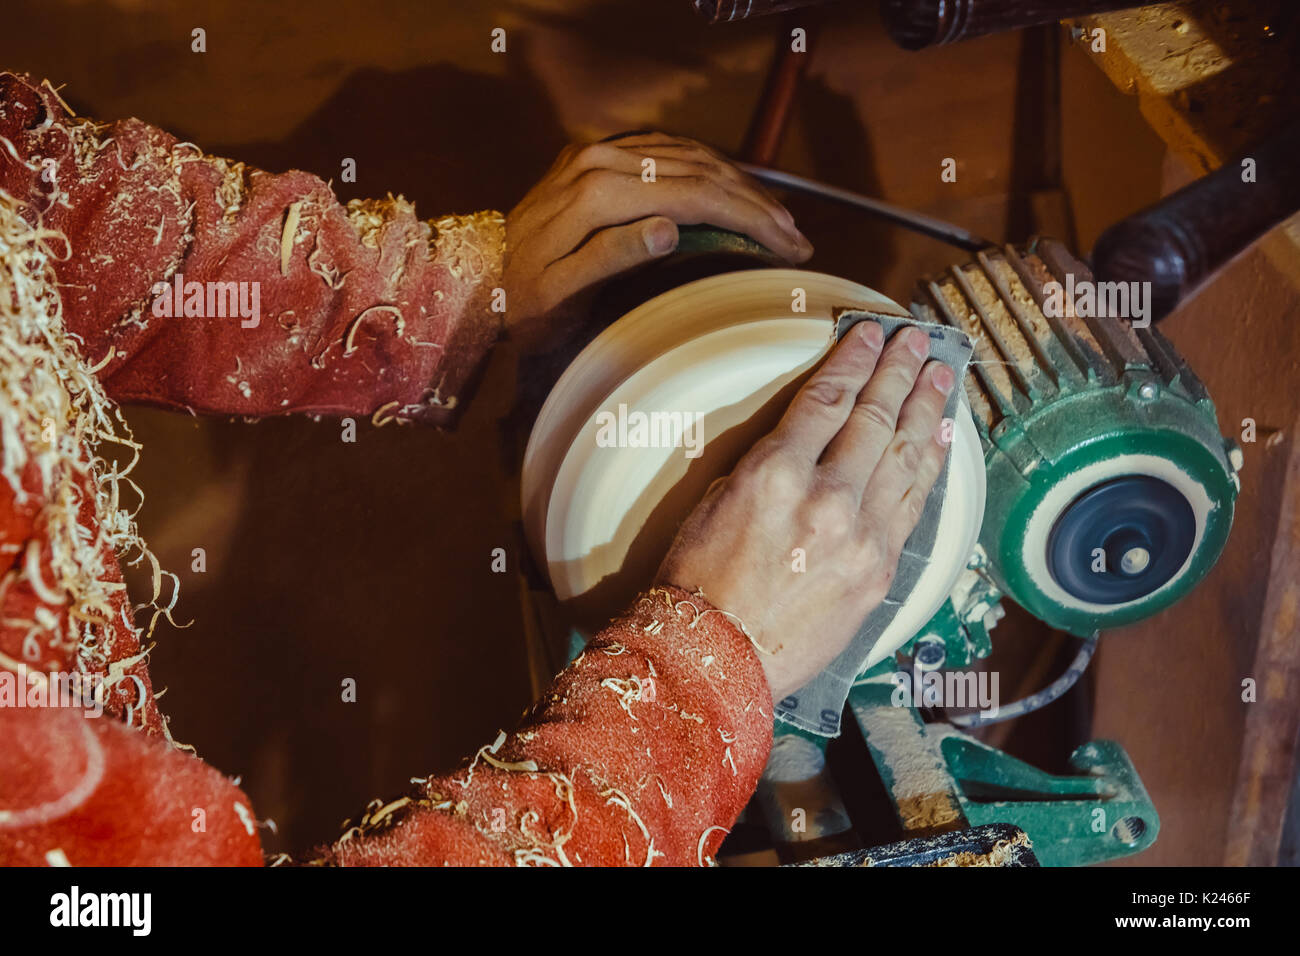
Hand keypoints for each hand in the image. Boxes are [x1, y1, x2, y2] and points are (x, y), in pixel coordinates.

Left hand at [502, 132, 811, 346]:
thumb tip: (670, 228)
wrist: (475, 275)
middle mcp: (601, 161)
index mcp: (597, 194)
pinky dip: (706, 166)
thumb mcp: (561, 295)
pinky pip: (666, 148)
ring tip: (777, 218)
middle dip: (756, 204)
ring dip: (739, 183)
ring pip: (688, 154)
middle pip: (700, 171)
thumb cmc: (520, 299)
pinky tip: (730, 188)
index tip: (788, 247)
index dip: (749, 221)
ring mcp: (599, 152)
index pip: (694, 197)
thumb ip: (613, 258)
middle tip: (797, 239)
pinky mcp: (596, 155)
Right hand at [654, 322, 954, 701]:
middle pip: (874, 418)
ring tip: (940, 373)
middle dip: (897, 371)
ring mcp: (861, 536)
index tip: (869, 333)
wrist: (718, 660)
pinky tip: (939, 436)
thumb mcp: (716, 503)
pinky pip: (912, 504)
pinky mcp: (880, 570)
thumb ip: (769, 467)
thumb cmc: (701, 584)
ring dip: (925, 408)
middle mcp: (826, 498)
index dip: (852, 359)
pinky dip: (929, 464)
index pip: (827, 399)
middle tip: (914, 341)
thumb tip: (807, 445)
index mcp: (775, 475)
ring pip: (904, 455)